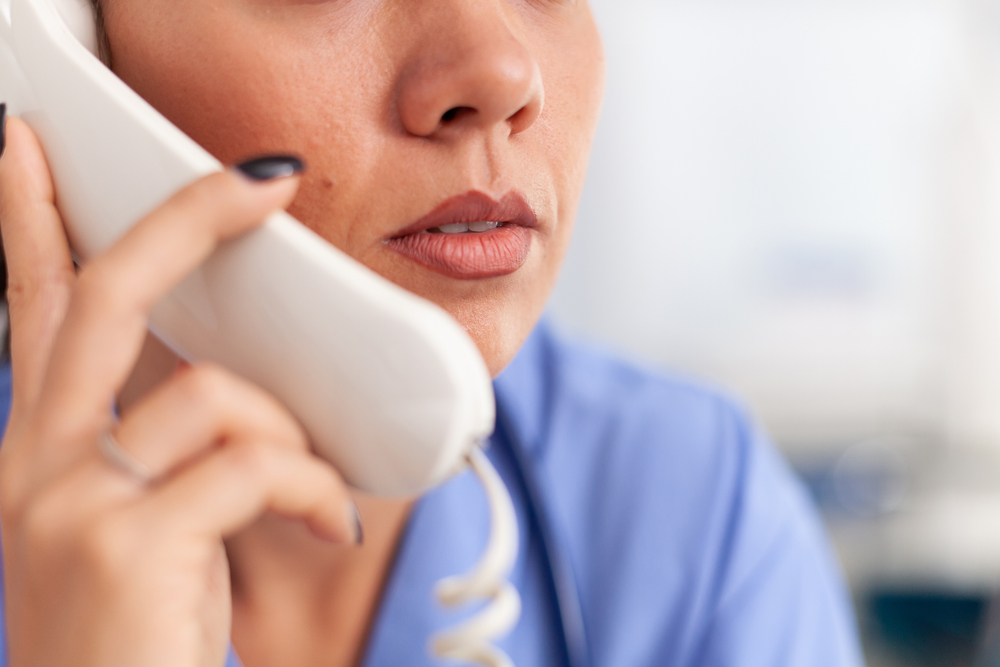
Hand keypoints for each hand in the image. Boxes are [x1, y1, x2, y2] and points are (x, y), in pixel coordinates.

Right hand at [0, 117, 358, 666]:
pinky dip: (312, 488)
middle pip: (104, 296)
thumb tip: (244, 393)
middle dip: (185, 220)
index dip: (26, 220)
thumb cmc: (140, 641)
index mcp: (36, 456)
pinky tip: (327, 526)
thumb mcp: (145, 530)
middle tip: (260, 178)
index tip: (31, 143)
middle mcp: (30, 467)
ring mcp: (67, 504)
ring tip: (315, 494)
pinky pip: (257, 465)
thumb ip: (167, 453)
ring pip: (213, 395)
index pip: (27, 310)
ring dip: (289, 436)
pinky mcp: (125, 543)